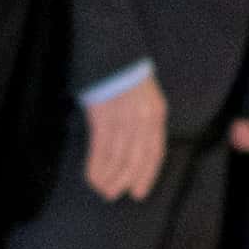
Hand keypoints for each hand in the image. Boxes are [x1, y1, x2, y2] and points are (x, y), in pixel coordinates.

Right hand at [85, 69, 167, 199]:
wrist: (113, 54)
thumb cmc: (130, 78)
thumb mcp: (148, 99)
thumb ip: (146, 125)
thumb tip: (136, 156)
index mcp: (157, 113)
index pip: (155, 152)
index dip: (146, 175)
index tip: (138, 192)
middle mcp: (142, 118)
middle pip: (135, 158)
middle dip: (124, 180)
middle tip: (114, 194)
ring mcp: (121, 117)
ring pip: (116, 156)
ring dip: (108, 176)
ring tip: (102, 188)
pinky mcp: (101, 115)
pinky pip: (99, 147)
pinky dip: (95, 164)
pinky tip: (92, 176)